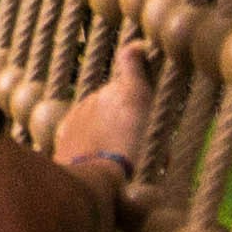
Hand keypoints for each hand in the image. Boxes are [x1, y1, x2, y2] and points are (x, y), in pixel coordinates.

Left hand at [52, 49, 152, 177]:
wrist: (94, 178)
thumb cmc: (134, 164)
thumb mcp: (157, 147)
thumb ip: (156, 133)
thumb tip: (164, 148)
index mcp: (132, 92)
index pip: (131, 56)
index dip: (136, 53)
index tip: (141, 52)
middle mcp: (106, 92)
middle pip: (117, 93)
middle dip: (124, 108)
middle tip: (134, 134)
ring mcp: (84, 106)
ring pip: (99, 109)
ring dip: (106, 122)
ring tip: (114, 150)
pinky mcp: (67, 123)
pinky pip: (82, 123)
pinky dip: (89, 134)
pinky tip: (95, 154)